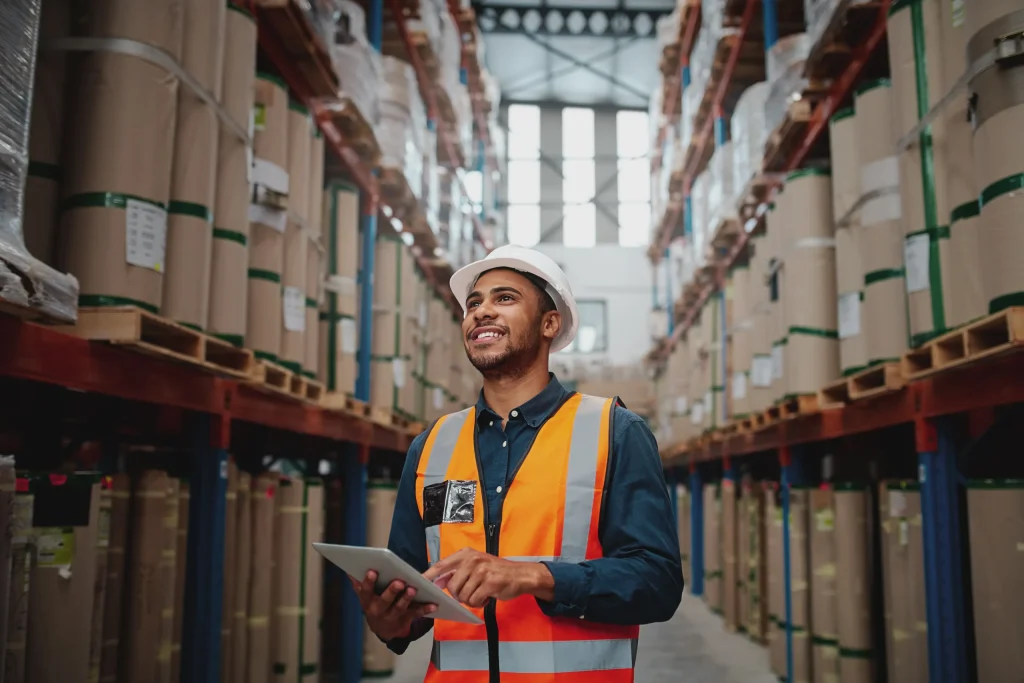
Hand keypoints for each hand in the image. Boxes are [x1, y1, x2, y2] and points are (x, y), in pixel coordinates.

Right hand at [350, 570, 436, 640]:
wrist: (382, 629)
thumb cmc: (374, 605)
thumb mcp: (365, 597)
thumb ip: (359, 585)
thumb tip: (350, 571)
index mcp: (368, 602)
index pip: (366, 591)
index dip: (368, 582)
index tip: (373, 571)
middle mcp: (379, 610)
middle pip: (385, 601)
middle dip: (391, 592)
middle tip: (398, 582)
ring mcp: (392, 616)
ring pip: (400, 608)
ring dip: (406, 599)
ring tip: (413, 590)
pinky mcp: (405, 620)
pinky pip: (415, 614)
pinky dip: (425, 609)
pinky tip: (433, 604)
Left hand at [423, 548, 553, 607]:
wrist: (521, 575)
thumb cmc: (496, 572)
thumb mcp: (475, 566)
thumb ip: (457, 572)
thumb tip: (437, 581)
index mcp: (466, 554)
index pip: (442, 564)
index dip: (429, 574)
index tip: (419, 582)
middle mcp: (472, 559)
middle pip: (452, 585)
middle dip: (458, 595)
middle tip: (470, 593)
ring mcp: (482, 570)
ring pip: (463, 595)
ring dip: (470, 600)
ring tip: (481, 594)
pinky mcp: (490, 582)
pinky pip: (475, 600)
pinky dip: (479, 603)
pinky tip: (487, 597)